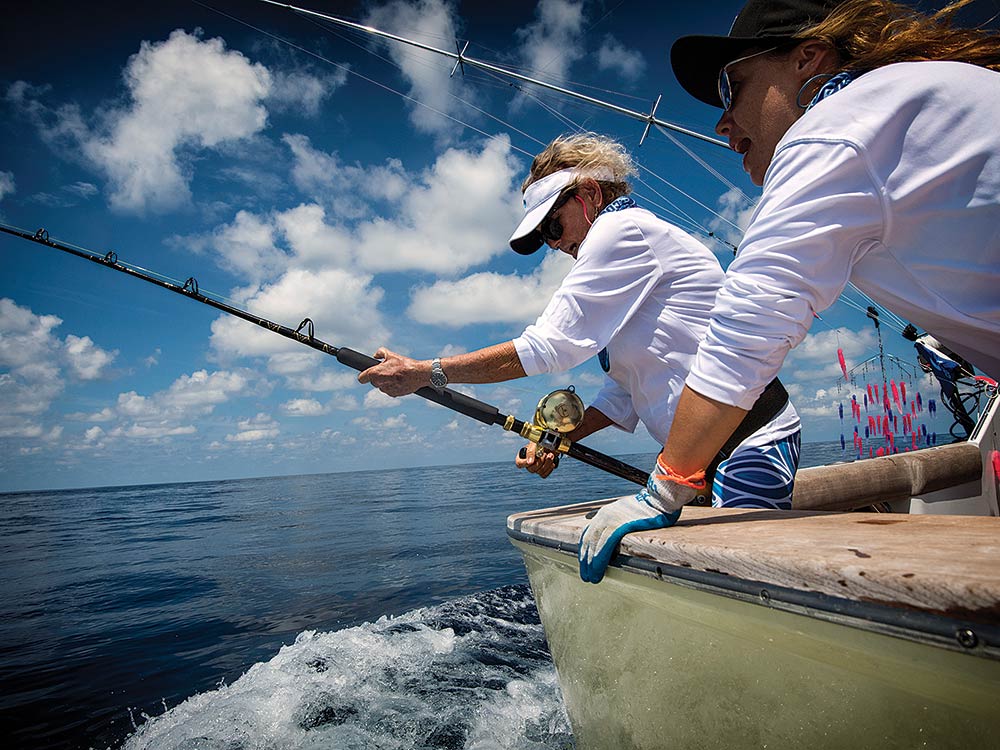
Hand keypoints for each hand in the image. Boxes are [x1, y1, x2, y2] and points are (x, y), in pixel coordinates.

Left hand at [357, 347, 427, 396]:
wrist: (418, 374)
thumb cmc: (405, 364)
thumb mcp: (391, 354)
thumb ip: (380, 353)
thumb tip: (376, 355)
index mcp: (375, 373)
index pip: (361, 378)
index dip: (363, 375)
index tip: (366, 373)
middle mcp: (379, 383)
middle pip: (373, 381)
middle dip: (378, 376)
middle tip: (387, 370)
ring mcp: (386, 390)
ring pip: (381, 386)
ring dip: (385, 381)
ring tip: (395, 374)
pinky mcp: (394, 394)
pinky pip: (389, 390)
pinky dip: (392, 386)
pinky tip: (399, 380)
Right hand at [515, 443, 559, 477]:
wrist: (552, 444)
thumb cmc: (541, 442)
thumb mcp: (534, 444)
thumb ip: (530, 452)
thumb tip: (529, 462)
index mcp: (523, 456)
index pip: (519, 463)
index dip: (525, 463)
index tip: (532, 459)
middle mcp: (528, 464)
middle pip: (531, 469)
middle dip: (540, 461)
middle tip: (545, 453)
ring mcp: (536, 468)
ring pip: (539, 472)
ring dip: (547, 463)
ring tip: (551, 455)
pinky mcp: (543, 471)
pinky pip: (544, 474)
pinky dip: (549, 468)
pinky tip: (552, 462)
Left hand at [578, 455, 704, 582]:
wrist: (660, 499)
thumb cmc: (649, 510)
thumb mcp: (628, 515)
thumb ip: (620, 525)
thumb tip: (617, 539)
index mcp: (605, 513)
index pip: (589, 534)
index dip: (585, 550)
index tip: (584, 563)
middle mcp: (604, 515)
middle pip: (589, 541)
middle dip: (585, 560)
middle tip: (586, 576)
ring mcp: (610, 519)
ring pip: (594, 544)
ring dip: (591, 563)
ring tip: (591, 577)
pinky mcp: (620, 524)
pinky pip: (605, 544)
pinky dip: (600, 557)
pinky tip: (598, 568)